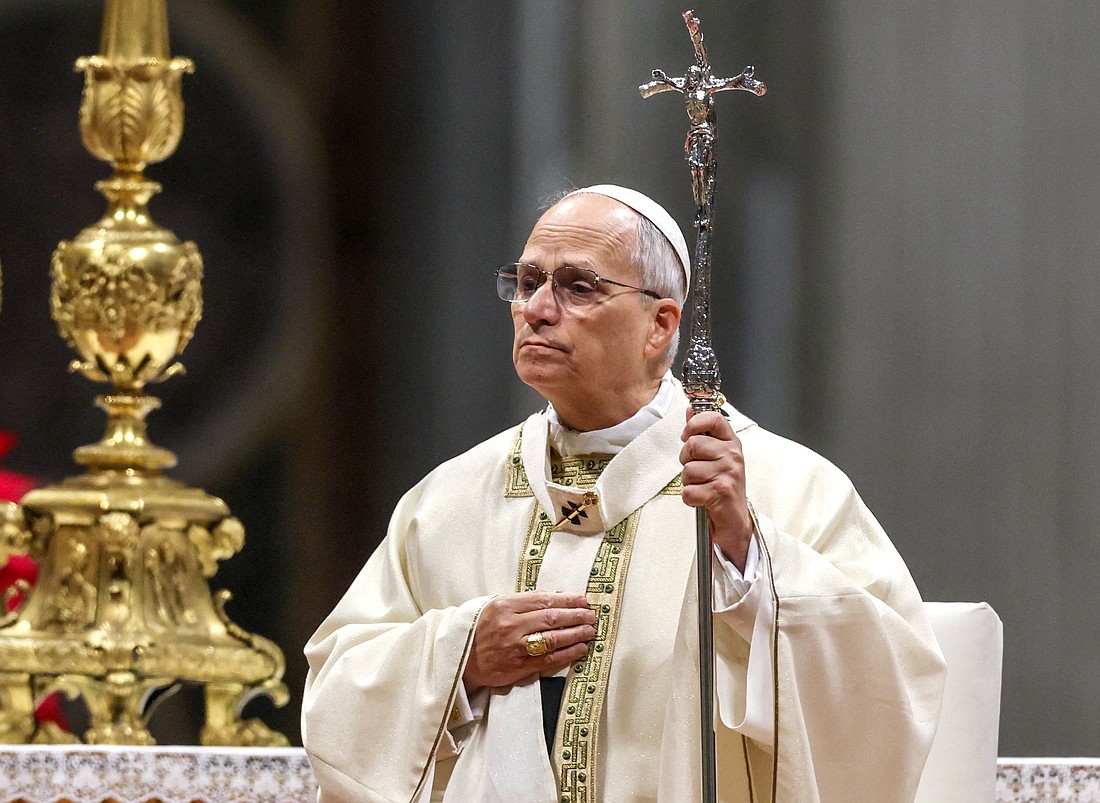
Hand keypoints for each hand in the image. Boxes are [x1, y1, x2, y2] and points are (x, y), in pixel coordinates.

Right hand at [463, 591, 595, 692]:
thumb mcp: (495, 607)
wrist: (462, 660)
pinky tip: (580, 648)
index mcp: (504, 606)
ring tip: (590, 631)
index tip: (582, 599)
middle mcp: (511, 626)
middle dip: (576, 616)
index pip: (543, 600)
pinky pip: (549, 660)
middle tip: (591, 615)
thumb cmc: (480, 629)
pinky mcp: (518, 667)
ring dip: (576, 635)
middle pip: (551, 618)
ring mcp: (515, 648)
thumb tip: (554, 598)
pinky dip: (567, 654)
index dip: (566, 599)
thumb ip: (522, 602)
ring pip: (553, 639)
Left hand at [679, 407, 753, 572]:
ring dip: (689, 483)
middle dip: (687, 461)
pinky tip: (702, 500)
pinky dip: (690, 499)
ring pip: (688, 470)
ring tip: (702, 487)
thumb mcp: (717, 457)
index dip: (694, 424)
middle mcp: (732, 456)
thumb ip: (703, 433)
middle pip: (692, 445)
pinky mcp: (720, 492)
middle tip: (698, 473)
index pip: (713, 418)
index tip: (687, 435)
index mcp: (732, 444)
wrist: (735, 520)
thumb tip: (690, 410)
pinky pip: (688, 491)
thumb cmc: (723, 486)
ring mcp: (728, 474)